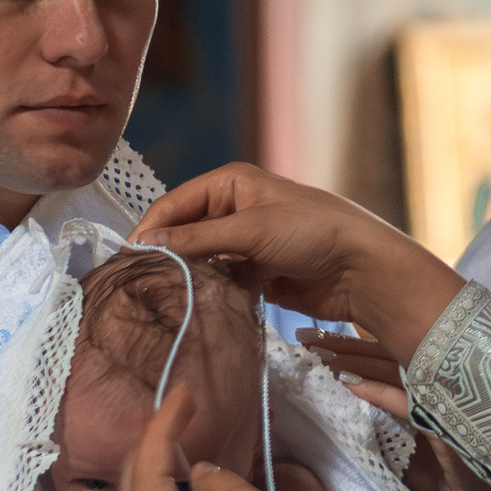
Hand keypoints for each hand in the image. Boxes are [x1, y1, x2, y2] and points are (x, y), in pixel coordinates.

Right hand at [135, 165, 463, 362]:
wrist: (363, 268)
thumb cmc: (312, 232)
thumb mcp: (250, 230)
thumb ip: (197, 238)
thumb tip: (145, 241)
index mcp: (230, 183)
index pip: (174, 203)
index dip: (150, 227)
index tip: (127, 258)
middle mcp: (236, 209)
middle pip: (186, 232)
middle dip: (169, 254)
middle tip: (142, 282)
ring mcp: (247, 243)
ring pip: (203, 260)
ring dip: (191, 276)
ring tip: (166, 297)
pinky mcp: (259, 273)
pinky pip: (223, 282)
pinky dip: (213, 293)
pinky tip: (199, 307)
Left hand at [303, 330, 490, 490]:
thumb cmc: (456, 486)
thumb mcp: (413, 456)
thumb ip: (388, 432)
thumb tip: (347, 413)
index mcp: (430, 392)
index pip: (386, 360)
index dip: (351, 349)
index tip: (315, 341)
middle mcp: (441, 389)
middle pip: (386, 357)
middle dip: (343, 346)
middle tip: (304, 336)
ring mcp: (447, 404)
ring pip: (394, 371)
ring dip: (354, 361)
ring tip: (318, 354)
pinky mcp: (450, 426)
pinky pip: (409, 403)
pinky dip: (379, 394)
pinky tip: (351, 387)